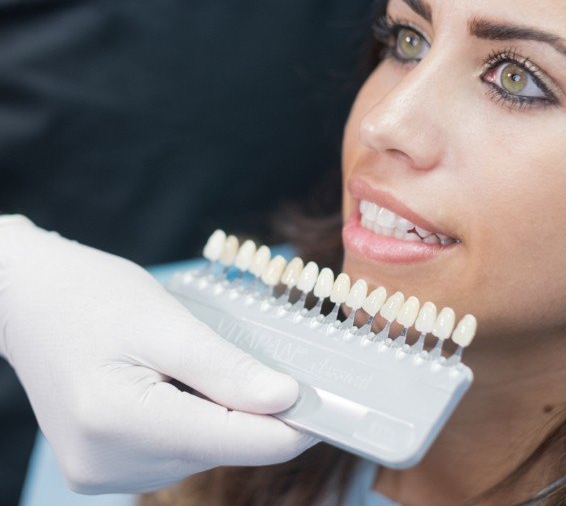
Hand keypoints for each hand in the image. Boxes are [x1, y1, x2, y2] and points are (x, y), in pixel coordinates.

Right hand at [0, 217, 315, 493]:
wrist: (30, 301)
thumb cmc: (92, 296)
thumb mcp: (166, 321)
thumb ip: (225, 368)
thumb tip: (286, 401)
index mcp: (120, 420)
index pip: (235, 442)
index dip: (292, 425)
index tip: (331, 404)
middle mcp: (110, 462)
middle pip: (221, 448)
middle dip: (253, 409)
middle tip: (264, 361)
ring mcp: (105, 472)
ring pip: (202, 451)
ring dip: (222, 412)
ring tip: (197, 362)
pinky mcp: (107, 467)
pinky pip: (178, 450)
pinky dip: (196, 418)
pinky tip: (180, 383)